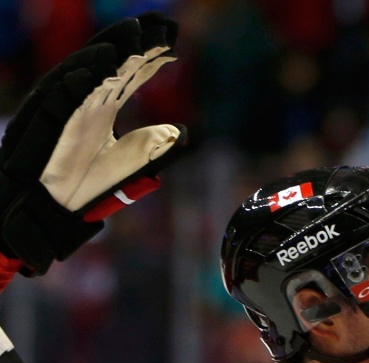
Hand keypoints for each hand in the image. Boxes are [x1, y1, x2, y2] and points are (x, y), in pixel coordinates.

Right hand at [0, 12, 186, 275]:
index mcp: (106, 106)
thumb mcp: (129, 161)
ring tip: (136, 32)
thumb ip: (152, 145)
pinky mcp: (58, 118)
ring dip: (114, 48)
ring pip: (93, 68)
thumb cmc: (89, 183)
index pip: (132, 72)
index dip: (152, 55)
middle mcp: (90, 98)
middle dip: (136, 40)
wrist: (59, 204)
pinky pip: (71, 90)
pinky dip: (88, 74)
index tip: (174, 40)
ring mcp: (73, 105)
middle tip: (160, 23)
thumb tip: (180, 131)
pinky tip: (108, 61)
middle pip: (116, 60)